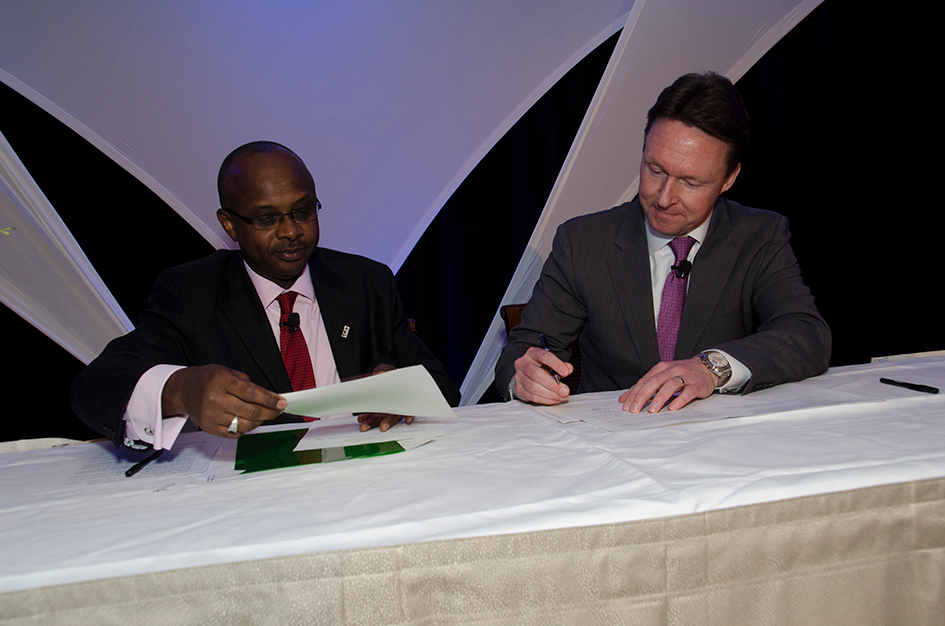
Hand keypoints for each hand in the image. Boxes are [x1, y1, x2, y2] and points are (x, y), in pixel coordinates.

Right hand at [161, 365, 286, 437]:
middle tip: (278, 410)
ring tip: (264, 415)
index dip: (269, 399)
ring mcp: (212, 415)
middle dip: (269, 412)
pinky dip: (246, 429)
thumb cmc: (208, 379)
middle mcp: (215, 399)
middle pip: (250, 411)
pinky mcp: (210, 428)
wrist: (184, 390)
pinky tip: (249, 421)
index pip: (251, 393)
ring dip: (259, 421)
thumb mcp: (228, 372)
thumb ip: (248, 384)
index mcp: (221, 381)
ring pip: (244, 424)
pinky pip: (235, 433)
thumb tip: (269, 398)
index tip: (281, 402)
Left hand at [356, 364, 412, 431]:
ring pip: (380, 418)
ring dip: (372, 423)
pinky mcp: (376, 409)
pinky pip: (371, 415)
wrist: (382, 376)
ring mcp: (385, 409)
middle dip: (388, 422)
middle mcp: (395, 405)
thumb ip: (385, 370)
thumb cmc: (389, 374)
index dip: (409, 414)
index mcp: (402, 396)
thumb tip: (379, 374)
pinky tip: (360, 419)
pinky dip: (366, 417)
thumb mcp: (388, 370)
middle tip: (383, 428)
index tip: (408, 419)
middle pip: (393, 416)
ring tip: (363, 426)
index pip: (408, 406)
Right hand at [511, 347, 572, 404]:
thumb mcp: (552, 363)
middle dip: (552, 385)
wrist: (527, 374)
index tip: (565, 372)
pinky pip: (531, 396)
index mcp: (532, 354)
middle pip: (536, 374)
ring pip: (533, 387)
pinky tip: (553, 399)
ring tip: (561, 396)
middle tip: (564, 391)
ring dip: (550, 394)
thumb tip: (567, 369)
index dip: (555, 364)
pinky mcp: (518, 389)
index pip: (544, 356)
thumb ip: (561, 365)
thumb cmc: (541, 367)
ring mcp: (518, 377)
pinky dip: (545, 399)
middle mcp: (523, 364)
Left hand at [619, 356, 717, 413]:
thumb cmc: (682, 374)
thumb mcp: (663, 376)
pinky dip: (680, 400)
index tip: (626, 405)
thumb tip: (625, 399)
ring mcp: (686, 376)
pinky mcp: (698, 384)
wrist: (707, 367)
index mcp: (661, 368)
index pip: (644, 380)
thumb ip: (646, 387)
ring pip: (670, 385)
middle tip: (634, 409)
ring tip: (652, 410)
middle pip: (654, 382)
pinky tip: (673, 408)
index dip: (634, 393)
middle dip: (642, 396)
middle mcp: (672, 370)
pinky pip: (688, 392)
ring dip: (659, 398)